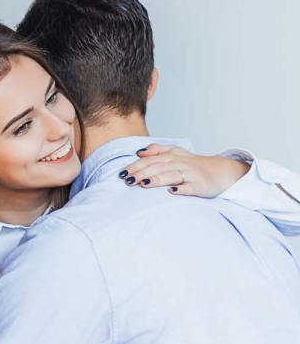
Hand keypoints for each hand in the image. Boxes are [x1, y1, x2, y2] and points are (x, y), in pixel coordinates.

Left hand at [119, 144, 249, 197]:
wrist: (220, 172)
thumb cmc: (192, 165)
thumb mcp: (175, 153)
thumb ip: (157, 150)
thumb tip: (139, 152)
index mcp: (172, 156)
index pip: (150, 160)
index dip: (135, 166)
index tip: (122, 173)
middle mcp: (180, 163)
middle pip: (158, 167)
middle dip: (141, 173)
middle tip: (128, 180)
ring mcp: (191, 174)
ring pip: (172, 175)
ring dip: (157, 179)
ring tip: (144, 184)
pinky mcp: (200, 186)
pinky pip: (190, 188)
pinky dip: (181, 189)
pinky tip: (172, 192)